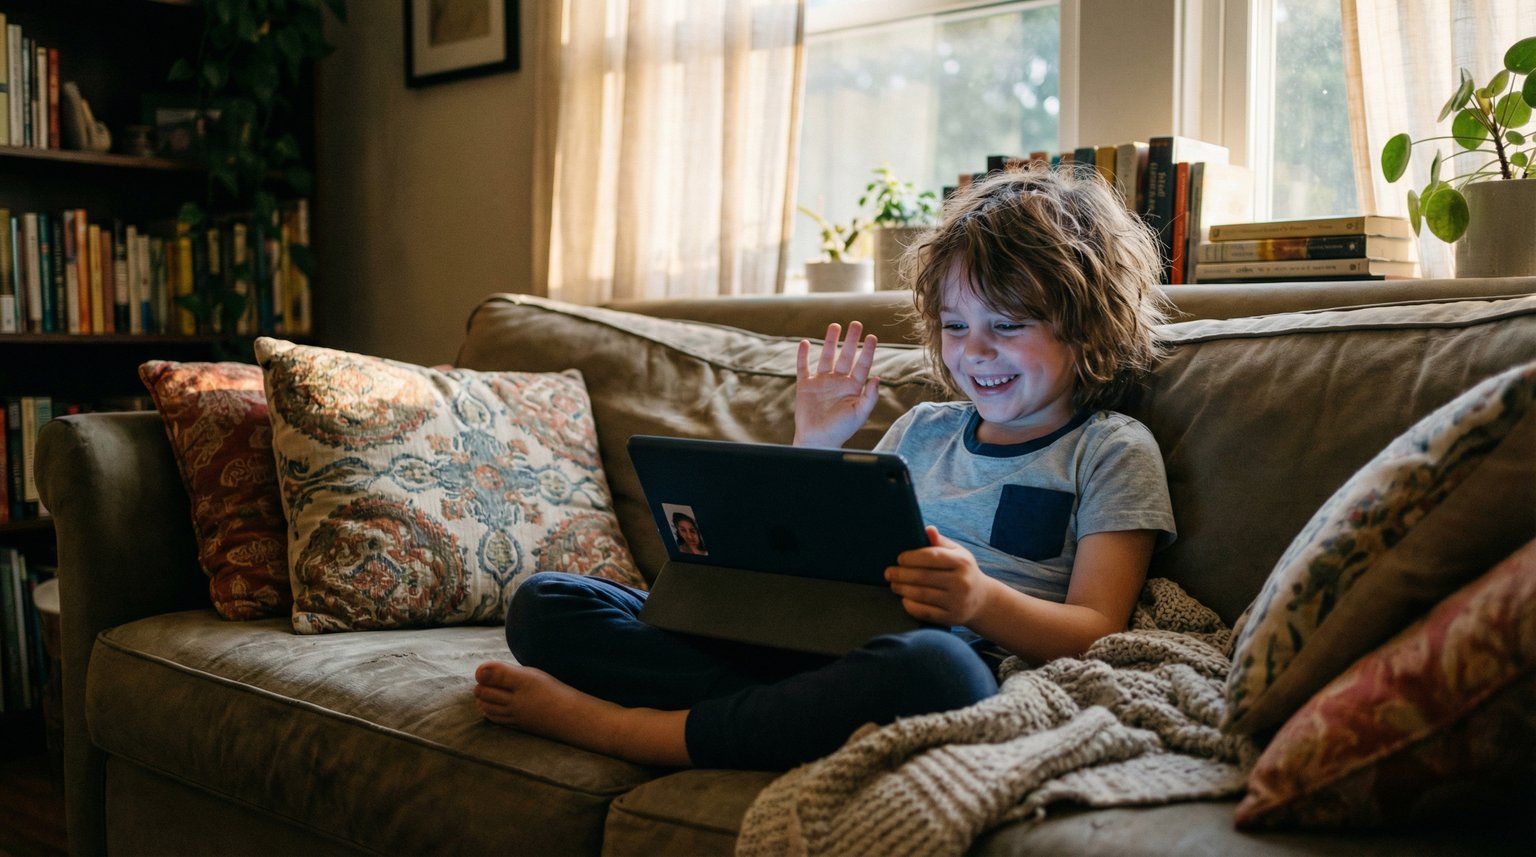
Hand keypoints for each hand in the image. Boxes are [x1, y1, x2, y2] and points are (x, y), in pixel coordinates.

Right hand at [793, 321, 879, 447]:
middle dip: (850, 340)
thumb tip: (877, 378)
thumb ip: (870, 397)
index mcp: (853, 387)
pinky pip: (803, 367)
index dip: (867, 351)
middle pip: (845, 356)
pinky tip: (803, 342)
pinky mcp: (805, 386)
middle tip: (856, 324)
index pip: (862, 365)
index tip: (872, 336)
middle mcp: (838, 382)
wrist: (818, 440)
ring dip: (830, 342)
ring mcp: (821, 382)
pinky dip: (802, 355)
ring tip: (834, 326)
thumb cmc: (841, 430)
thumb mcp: (860, 414)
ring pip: (826, 357)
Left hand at [885, 526, 998, 625]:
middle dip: (901, 574)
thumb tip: (927, 529)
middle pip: (923, 577)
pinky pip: (925, 612)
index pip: (932, 557)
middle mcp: (961, 582)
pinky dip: (910, 605)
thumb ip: (940, 542)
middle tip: (888, 573)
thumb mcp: (957, 553)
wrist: (982, 600)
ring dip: (902, 589)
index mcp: (962, 562)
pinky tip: (904, 599)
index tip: (899, 558)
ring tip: (893, 584)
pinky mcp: (952, 618)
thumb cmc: (963, 571)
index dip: (912, 557)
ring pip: (922, 594)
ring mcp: (957, 602)